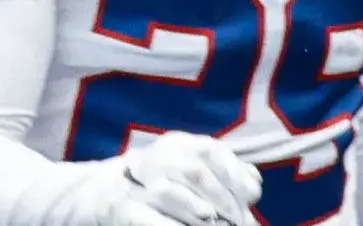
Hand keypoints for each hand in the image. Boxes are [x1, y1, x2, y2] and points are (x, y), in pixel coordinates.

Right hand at [107, 132, 262, 225]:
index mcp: (177, 144)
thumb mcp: (195, 172)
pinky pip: (148, 217)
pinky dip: (172, 225)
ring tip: (212, 221)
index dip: (234, 174)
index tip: (250, 197)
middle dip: (222, 201)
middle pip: (193, 172)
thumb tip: (253, 183)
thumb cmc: (167, 189)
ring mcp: (135, 184)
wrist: (110, 196)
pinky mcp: (122, 207)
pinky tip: (194, 223)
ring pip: (170, 193)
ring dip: (197, 212)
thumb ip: (225, 174)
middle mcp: (155, 156)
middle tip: (238, 222)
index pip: (210, 151)